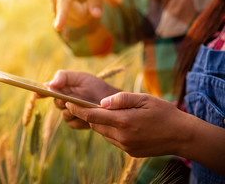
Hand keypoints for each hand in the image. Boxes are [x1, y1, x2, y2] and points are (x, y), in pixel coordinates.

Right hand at [48, 70, 118, 128]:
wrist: (112, 101)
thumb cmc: (96, 86)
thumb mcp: (80, 77)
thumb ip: (63, 77)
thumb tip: (48, 84)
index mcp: (62, 88)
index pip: (47, 91)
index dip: (41, 93)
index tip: (38, 94)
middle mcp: (63, 101)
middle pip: (56, 103)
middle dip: (62, 101)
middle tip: (68, 100)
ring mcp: (69, 113)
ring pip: (64, 115)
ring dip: (73, 111)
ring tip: (84, 107)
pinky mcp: (76, 122)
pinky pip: (72, 123)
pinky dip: (80, 119)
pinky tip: (88, 115)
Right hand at [52, 0, 102, 30]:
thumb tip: (97, 15)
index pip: (64, 2)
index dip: (62, 15)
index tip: (58, 27)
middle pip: (80, 16)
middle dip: (88, 10)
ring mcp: (54, 9)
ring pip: (77, 21)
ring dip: (84, 14)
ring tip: (80, 1)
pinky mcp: (57, 17)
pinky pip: (75, 24)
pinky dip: (80, 18)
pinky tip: (76, 7)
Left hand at [65, 92, 188, 156]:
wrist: (182, 135)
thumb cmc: (164, 113)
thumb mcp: (144, 99)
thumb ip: (120, 99)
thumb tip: (100, 103)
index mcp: (124, 121)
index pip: (91, 116)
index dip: (77, 109)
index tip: (68, 102)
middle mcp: (122, 136)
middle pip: (95, 125)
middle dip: (88, 115)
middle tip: (83, 104)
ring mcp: (126, 146)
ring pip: (103, 133)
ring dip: (100, 123)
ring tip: (104, 113)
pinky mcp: (130, 151)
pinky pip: (113, 140)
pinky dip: (110, 131)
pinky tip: (119, 123)